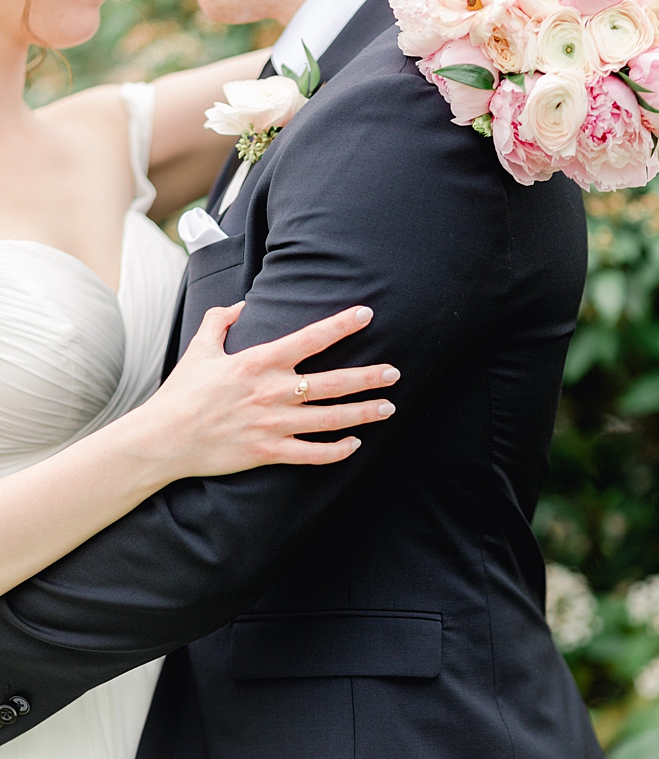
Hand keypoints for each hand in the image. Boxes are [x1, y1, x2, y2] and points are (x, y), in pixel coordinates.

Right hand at [139, 303, 398, 478]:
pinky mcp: (269, 452)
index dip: (341, 325)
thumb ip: (221, 321)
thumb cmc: (182, 393)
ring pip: (331, 419)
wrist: (163, 438)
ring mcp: (274, 424)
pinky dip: (337, 450)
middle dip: (368, 377)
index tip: (367, 315)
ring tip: (388, 407)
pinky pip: (313, 453)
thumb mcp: (199, 349)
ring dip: (363, 413)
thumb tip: (242, 304)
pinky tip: (354, 444)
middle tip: (394, 373)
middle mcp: (273, 392)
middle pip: (333, 383)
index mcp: (259, 362)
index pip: (310, 338)